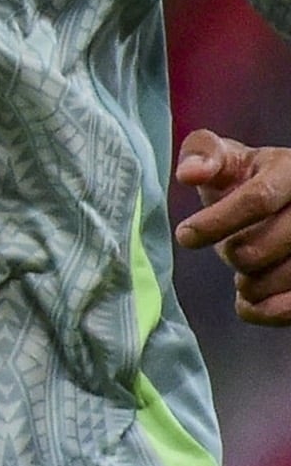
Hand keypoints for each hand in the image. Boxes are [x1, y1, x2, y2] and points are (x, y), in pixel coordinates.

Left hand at [175, 131, 290, 326]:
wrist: (284, 205)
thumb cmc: (249, 180)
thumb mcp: (228, 159)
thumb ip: (203, 153)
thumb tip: (189, 173)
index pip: (258, 199)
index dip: (217, 221)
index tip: (185, 237)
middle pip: (272, 242)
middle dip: (239, 255)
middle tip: (228, 254)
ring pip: (290, 275)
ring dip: (255, 285)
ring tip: (243, 278)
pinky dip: (270, 312)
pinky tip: (249, 304)